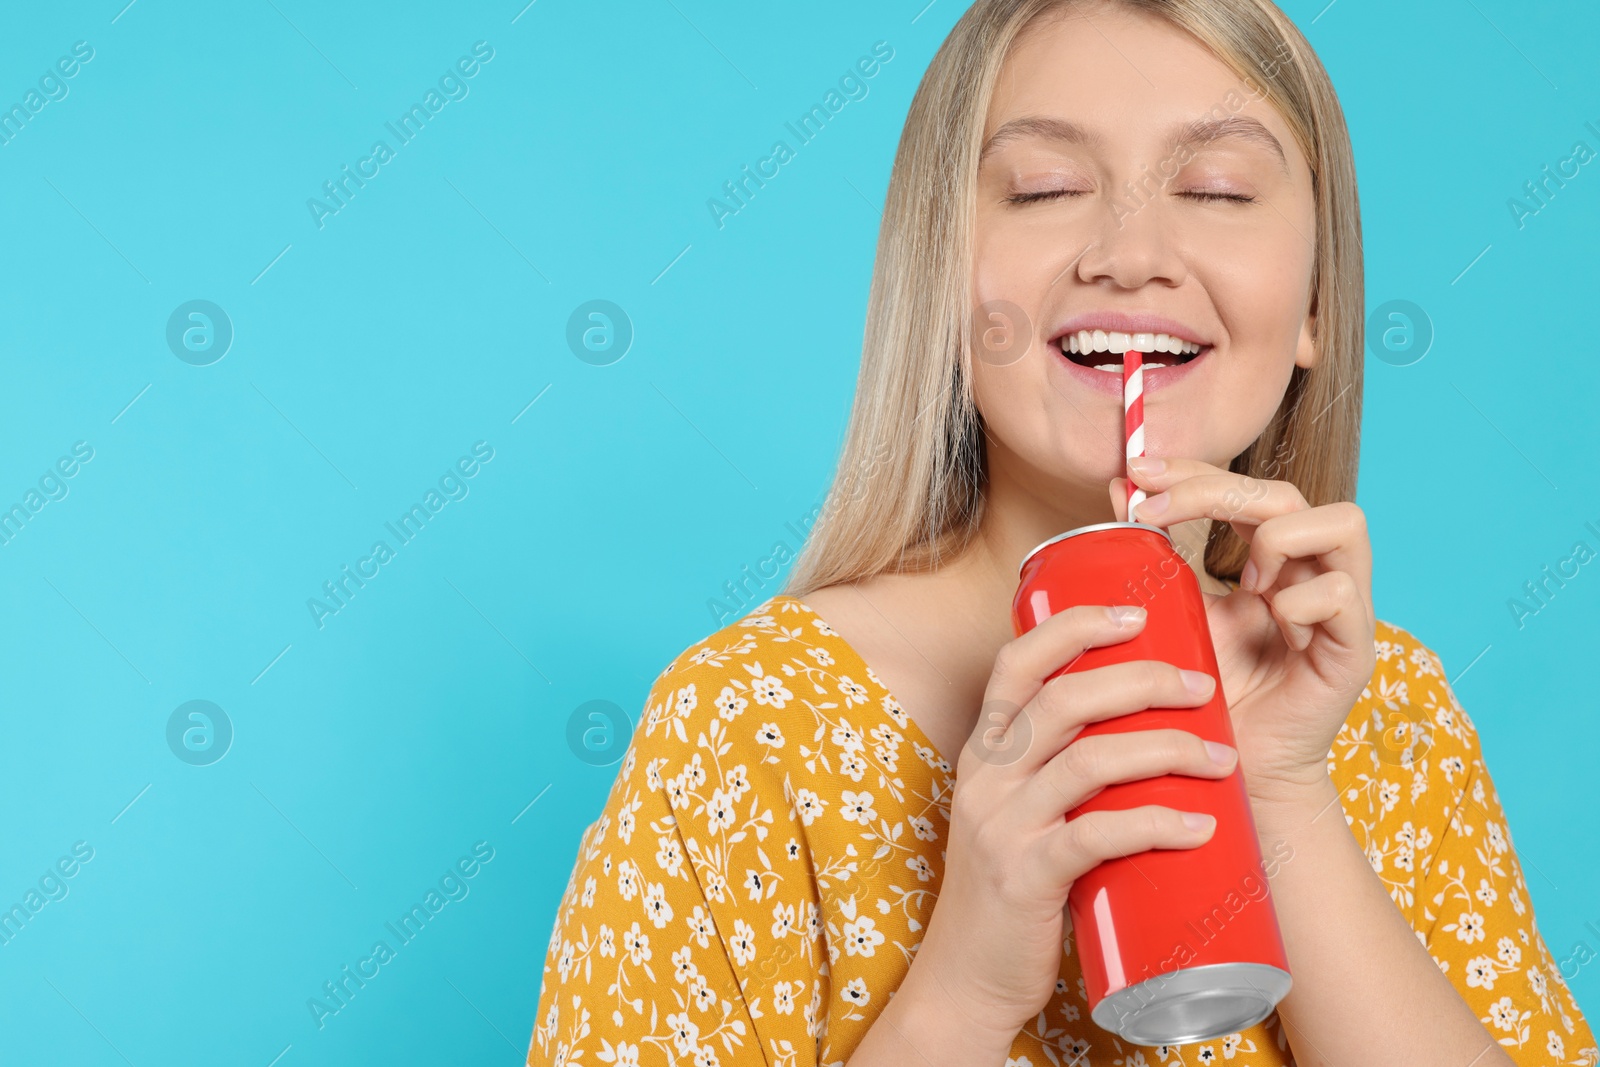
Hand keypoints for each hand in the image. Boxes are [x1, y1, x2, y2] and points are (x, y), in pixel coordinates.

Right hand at [909, 603, 1236, 1046]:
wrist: (968, 976)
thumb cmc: (1011, 887)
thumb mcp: (1018, 810)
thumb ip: (1061, 769)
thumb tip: (1145, 724)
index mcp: (984, 750)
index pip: (1016, 662)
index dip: (1075, 626)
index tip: (1136, 612)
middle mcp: (986, 778)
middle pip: (1065, 700)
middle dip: (1144, 681)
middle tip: (1204, 687)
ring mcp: (1002, 827)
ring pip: (1090, 761)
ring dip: (1167, 749)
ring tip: (1221, 757)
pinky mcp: (1027, 878)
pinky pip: (1099, 836)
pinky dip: (1157, 822)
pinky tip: (1201, 824)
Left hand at [1110, 455, 1375, 818]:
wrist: (1226, 770)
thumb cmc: (1205, 694)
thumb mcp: (1174, 612)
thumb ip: (1156, 555)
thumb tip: (1117, 489)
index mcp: (1272, 560)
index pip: (1245, 489)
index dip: (1194, 471)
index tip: (1135, 474)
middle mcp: (1312, 573)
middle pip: (1288, 493)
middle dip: (1217, 489)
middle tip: (1155, 512)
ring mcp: (1341, 609)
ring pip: (1344, 522)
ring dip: (1279, 538)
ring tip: (1243, 579)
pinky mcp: (1355, 650)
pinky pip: (1344, 593)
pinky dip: (1301, 600)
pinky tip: (1273, 621)